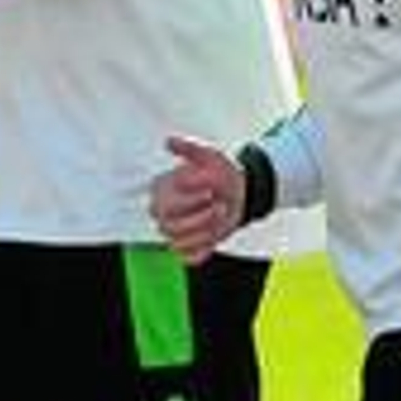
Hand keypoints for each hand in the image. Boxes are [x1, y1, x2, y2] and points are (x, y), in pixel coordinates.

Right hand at [150, 135, 244, 264]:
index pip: (164, 204)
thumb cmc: (220, 173)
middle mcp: (162, 212)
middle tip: (218, 205)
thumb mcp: (208, 156)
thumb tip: (169, 142)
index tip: (210, 191)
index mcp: (161, 189)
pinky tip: (215, 232)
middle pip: (169, 227)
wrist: (239, 192)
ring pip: (180, 243)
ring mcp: (173, 231)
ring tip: (219, 213)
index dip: (191, 200)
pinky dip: (205, 247)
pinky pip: (190, 257)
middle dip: (200, 217)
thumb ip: (188, 149)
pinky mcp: (186, 247)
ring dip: (207, 230)